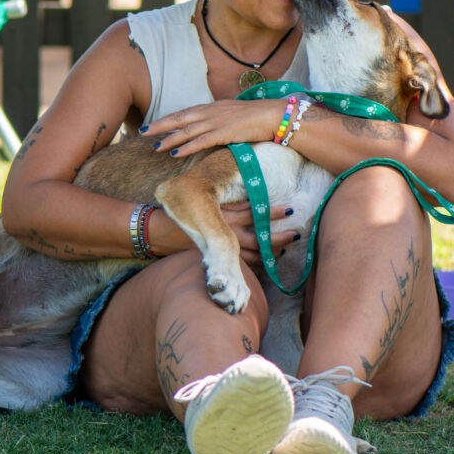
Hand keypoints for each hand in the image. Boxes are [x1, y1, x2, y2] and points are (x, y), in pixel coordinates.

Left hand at [141, 99, 283, 157]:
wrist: (276, 115)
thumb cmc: (259, 117)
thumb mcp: (235, 115)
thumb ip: (222, 120)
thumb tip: (214, 129)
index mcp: (214, 107)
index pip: (186, 112)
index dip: (169, 118)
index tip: (154, 124)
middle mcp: (212, 112)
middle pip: (180, 118)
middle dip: (160, 125)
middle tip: (142, 131)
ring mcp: (217, 121)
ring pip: (187, 130)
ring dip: (169, 138)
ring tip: (154, 146)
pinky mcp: (225, 132)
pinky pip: (201, 141)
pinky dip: (186, 147)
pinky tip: (175, 153)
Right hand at [147, 200, 297, 266]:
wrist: (158, 231)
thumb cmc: (180, 210)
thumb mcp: (203, 199)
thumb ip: (225, 197)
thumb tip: (248, 189)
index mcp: (223, 213)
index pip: (254, 212)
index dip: (272, 213)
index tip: (289, 210)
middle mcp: (225, 231)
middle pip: (258, 237)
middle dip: (278, 238)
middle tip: (296, 235)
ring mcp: (220, 248)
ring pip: (252, 254)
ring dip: (270, 253)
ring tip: (284, 251)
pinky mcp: (216, 258)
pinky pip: (240, 264)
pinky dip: (254, 263)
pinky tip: (265, 262)